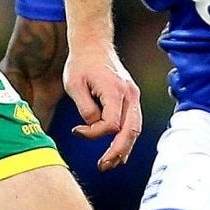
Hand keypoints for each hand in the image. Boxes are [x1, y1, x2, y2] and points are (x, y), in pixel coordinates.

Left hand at [64, 42, 142, 169]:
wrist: (93, 44)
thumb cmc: (81, 63)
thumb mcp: (74, 85)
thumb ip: (86, 109)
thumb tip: (94, 127)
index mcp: (115, 90)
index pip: (111, 125)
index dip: (94, 134)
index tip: (76, 130)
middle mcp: (129, 94)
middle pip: (130, 131)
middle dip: (118, 151)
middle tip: (103, 166)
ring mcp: (133, 95)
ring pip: (135, 129)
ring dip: (125, 148)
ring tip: (112, 163)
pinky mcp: (131, 97)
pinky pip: (133, 122)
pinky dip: (127, 138)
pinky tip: (119, 150)